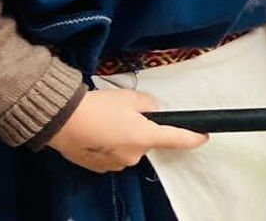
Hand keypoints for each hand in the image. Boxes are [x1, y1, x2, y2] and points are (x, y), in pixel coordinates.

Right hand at [47, 89, 208, 172]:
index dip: (193, 138)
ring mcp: (116, 164)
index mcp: (146, 137)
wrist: (61, 120)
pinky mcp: (99, 168)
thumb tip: (150, 111)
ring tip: (105, 122)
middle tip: (124, 114)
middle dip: (140, 129)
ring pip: (129, 148)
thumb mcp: (129, 97)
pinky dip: (108, 145)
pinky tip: (96, 133)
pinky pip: (112, 155)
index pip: (178, 139)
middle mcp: (134, 155)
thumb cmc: (98, 107)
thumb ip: (147, 104)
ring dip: (123, 137)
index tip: (204, 136)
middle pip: (146, 141)